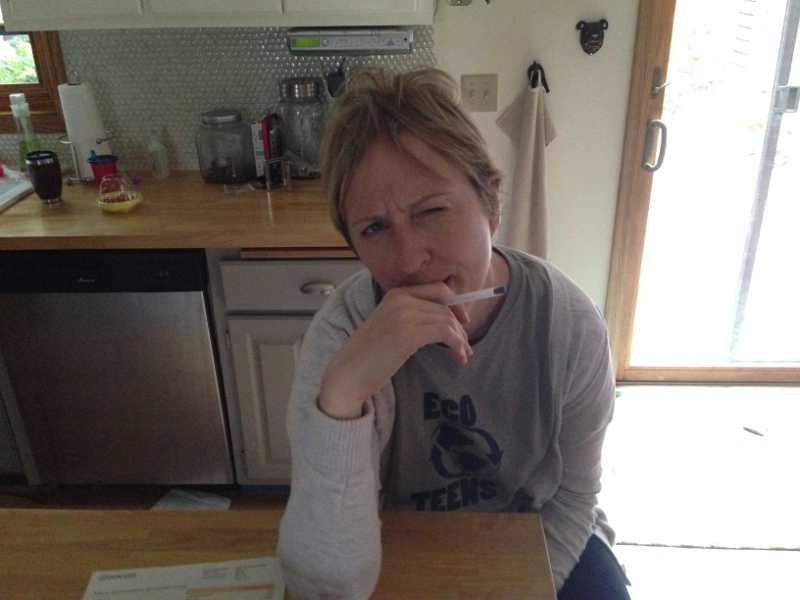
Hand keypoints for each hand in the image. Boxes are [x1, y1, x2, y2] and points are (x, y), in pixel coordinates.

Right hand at [319, 282, 471, 418]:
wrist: (348, 373)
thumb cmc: (369, 355)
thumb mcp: (391, 325)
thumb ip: (412, 316)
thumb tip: (446, 321)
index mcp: (397, 294)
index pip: (439, 289)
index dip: (457, 305)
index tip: (463, 322)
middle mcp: (401, 299)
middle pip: (446, 306)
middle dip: (461, 326)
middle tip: (466, 347)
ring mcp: (404, 314)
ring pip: (447, 320)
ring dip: (461, 339)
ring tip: (463, 356)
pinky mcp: (409, 334)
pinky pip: (445, 333)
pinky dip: (457, 345)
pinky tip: (458, 357)